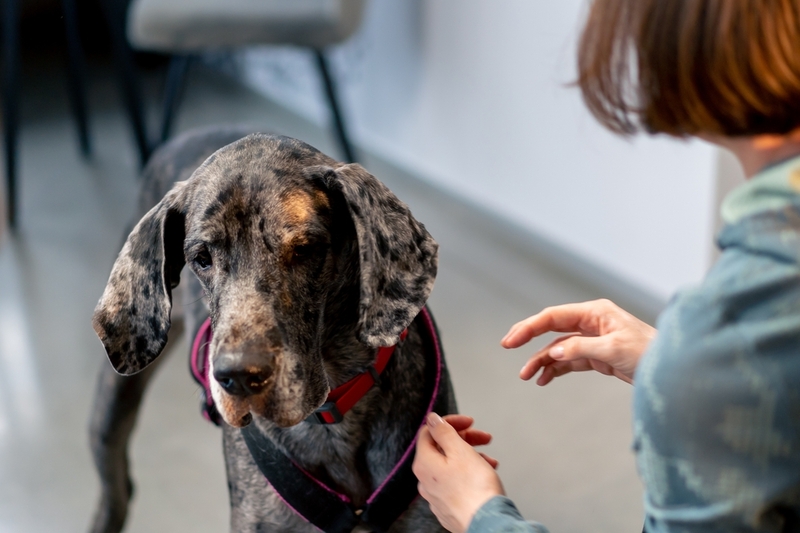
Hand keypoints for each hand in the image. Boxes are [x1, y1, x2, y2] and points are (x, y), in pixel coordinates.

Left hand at [413, 413, 502, 532]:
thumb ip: (443, 431)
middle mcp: (425, 480)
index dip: (450, 422)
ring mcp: (436, 495)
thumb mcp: (460, 450)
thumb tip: (432, 420)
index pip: (429, 432)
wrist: (487, 523)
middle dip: (464, 439)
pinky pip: (456, 481)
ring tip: (489, 460)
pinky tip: (485, 474)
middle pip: (441, 448)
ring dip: (470, 456)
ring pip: (451, 465)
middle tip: (483, 438)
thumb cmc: (475, 490)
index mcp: (424, 463)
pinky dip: (470, 473)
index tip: (468, 422)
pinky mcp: (449, 506)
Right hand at [502, 299, 655, 384]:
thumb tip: (553, 352)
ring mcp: (593, 339)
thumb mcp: (613, 350)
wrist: (672, 371)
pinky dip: (556, 369)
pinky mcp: (597, 356)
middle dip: (529, 338)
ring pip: (558, 348)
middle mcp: (591, 322)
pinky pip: (569, 361)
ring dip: (542, 361)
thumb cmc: (650, 353)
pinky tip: (544, 379)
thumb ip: (581, 349)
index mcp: (595, 312)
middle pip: (552, 328)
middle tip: (507, 346)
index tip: (511, 340)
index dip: (529, 327)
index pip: (554, 316)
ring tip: (527, 376)